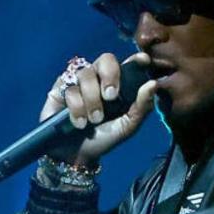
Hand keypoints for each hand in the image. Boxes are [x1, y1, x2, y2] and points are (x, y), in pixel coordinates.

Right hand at [42, 51, 156, 165]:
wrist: (76, 155)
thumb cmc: (103, 138)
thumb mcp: (127, 127)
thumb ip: (141, 107)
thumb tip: (153, 84)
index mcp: (118, 84)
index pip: (128, 64)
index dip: (135, 60)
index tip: (144, 61)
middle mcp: (99, 78)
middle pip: (105, 59)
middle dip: (110, 76)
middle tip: (110, 97)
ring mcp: (78, 81)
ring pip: (86, 74)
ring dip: (92, 99)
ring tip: (93, 120)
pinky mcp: (60, 88)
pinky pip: (69, 87)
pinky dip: (76, 106)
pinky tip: (79, 122)